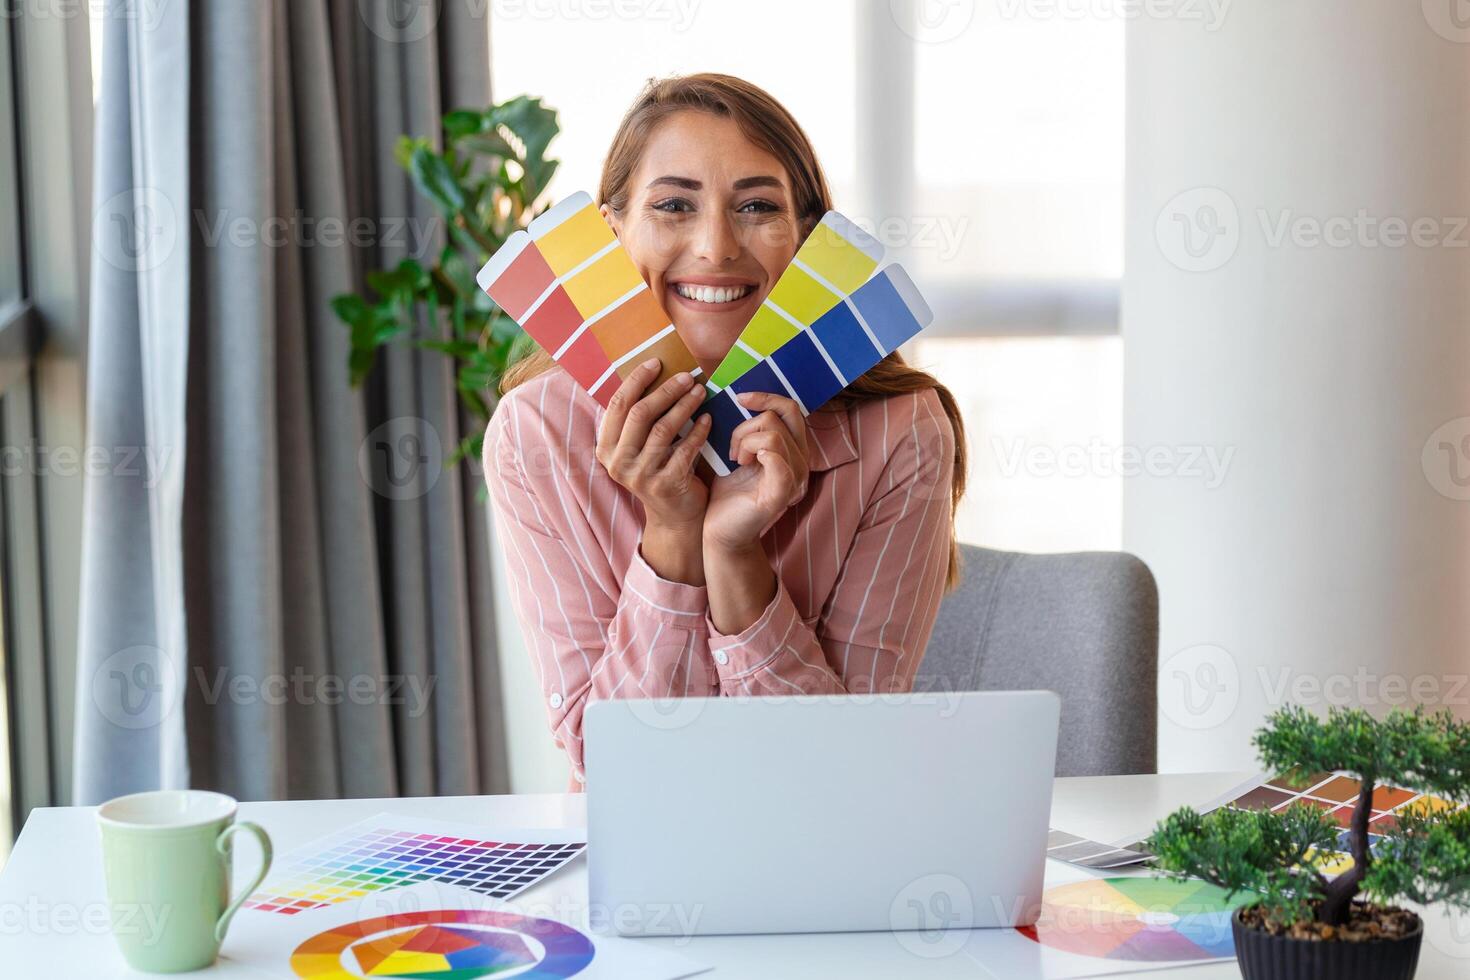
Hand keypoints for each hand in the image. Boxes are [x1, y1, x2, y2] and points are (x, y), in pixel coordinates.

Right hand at [596, 358, 712, 583]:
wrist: (674, 516)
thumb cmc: (659, 470)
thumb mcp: (639, 447)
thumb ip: (639, 418)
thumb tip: (654, 371)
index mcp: (606, 448)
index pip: (618, 405)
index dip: (636, 380)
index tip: (656, 363)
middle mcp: (618, 462)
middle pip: (640, 414)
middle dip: (665, 390)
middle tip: (687, 376)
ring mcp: (640, 476)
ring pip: (663, 429)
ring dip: (684, 405)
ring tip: (700, 391)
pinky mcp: (665, 485)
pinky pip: (685, 449)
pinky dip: (698, 431)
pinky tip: (708, 418)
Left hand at [704, 391, 810, 552]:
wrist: (719, 530)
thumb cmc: (728, 492)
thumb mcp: (740, 452)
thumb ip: (750, 429)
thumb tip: (742, 396)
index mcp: (793, 450)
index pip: (792, 409)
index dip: (767, 397)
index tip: (740, 398)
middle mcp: (801, 463)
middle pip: (781, 417)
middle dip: (748, 425)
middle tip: (733, 448)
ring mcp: (794, 480)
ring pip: (772, 436)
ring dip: (744, 442)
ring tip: (735, 461)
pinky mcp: (780, 496)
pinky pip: (778, 461)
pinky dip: (758, 453)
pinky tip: (743, 464)